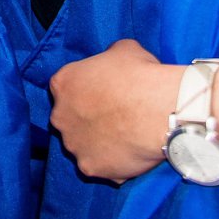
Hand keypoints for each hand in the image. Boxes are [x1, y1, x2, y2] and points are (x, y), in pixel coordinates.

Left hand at [50, 38, 182, 182]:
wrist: (158, 111)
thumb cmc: (140, 75)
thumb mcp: (123, 50)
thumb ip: (109, 58)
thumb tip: (113, 62)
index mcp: (63, 83)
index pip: (66, 86)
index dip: (86, 90)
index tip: (103, 94)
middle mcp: (60, 116)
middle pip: (70, 118)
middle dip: (87, 118)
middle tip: (114, 118)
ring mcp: (73, 144)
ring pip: (82, 145)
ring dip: (98, 143)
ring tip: (124, 138)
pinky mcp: (89, 167)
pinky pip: (99, 166)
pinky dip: (112, 163)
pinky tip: (130, 155)